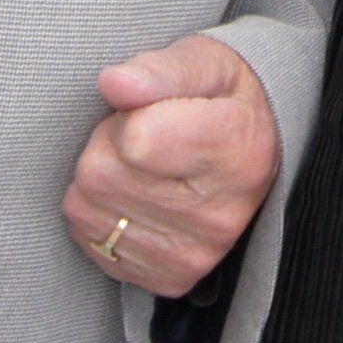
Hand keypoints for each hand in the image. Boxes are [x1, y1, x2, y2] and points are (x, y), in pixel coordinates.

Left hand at [59, 34, 281, 298]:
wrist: (256, 154)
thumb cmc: (224, 98)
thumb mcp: (205, 63)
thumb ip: (159, 71)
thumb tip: (113, 83)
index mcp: (235, 149)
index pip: (136, 139)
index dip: (127, 112)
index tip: (153, 108)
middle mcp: (219, 213)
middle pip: (101, 172)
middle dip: (106, 143)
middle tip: (144, 134)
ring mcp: (193, 254)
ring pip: (86, 207)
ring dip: (98, 180)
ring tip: (141, 166)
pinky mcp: (168, 278)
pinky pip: (89, 240)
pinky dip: (100, 213)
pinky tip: (136, 198)